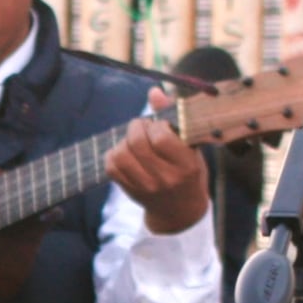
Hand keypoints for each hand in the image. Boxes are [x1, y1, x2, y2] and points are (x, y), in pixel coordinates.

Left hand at [107, 88, 211, 233]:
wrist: (181, 211)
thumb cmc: (189, 171)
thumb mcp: (191, 146)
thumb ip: (174, 117)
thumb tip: (153, 91)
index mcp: (186, 165)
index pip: (161, 138)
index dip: (157, 125)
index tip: (161, 125)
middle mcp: (166, 178)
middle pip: (137, 143)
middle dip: (137, 127)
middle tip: (144, 127)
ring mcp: (146, 187)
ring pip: (121, 154)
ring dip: (125, 140)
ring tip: (135, 140)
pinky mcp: (130, 191)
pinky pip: (111, 166)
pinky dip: (115, 153)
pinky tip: (127, 153)